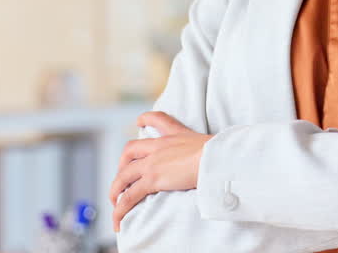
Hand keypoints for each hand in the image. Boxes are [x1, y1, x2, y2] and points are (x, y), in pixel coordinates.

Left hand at [109, 111, 212, 231]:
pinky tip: (118, 219)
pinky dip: (121, 209)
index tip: (139, 120)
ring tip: (114, 201)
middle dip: (122, 163)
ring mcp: (153, 162)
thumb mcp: (214, 144)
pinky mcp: (152, 179)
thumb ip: (210, 150)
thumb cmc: (221, 153)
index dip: (146, 119)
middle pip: (131, 149)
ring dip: (116, 189)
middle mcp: (161, 146)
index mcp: (177, 135)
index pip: (159, 119)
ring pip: (124, 175)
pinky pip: (130, 196)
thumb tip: (222, 158)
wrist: (216, 157)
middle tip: (123, 175)